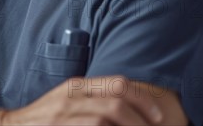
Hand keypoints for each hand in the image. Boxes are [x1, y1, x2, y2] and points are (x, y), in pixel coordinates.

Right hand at [1, 76, 167, 125]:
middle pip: (116, 102)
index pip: (117, 84)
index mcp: (76, 86)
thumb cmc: (43, 118)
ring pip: (107, 117)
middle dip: (142, 119)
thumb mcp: (66, 100)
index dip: (143, 99)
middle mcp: (71, 97)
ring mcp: (65, 115)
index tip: (158, 115)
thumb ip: (91, 97)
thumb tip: (128, 107)